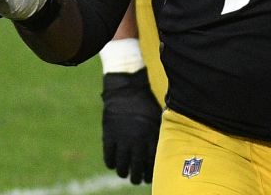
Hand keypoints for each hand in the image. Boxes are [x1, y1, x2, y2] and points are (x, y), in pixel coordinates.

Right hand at [102, 69, 160, 183]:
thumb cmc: (145, 103)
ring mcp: (122, 138)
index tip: (150, 177)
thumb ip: (157, 134)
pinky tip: (113, 165)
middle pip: (137, 166)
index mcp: (151, 135)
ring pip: (122, 165)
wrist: (126, 90)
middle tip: (137, 180)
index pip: (152, 161)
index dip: (150, 172)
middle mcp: (137, 139)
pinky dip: (111, 164)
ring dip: (123, 172)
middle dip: (137, 177)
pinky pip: (109, 157)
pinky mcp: (109, 136)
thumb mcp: (157, 117)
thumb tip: (161, 151)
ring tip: (125, 174)